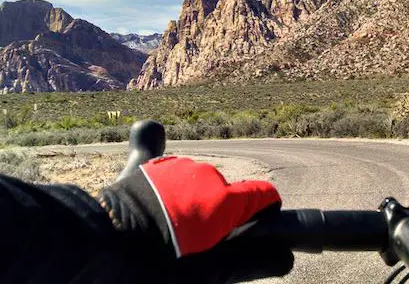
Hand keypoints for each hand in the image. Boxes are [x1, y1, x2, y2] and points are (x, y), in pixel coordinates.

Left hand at [98, 156, 293, 282]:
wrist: (94, 243)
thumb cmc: (154, 264)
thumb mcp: (207, 272)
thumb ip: (250, 262)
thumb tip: (285, 257)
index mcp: (223, 200)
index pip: (264, 197)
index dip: (265, 215)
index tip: (252, 233)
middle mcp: (205, 175)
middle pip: (227, 195)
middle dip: (217, 216)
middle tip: (191, 246)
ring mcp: (176, 167)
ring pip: (197, 186)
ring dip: (190, 205)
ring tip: (163, 233)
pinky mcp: (150, 165)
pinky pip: (169, 170)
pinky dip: (168, 189)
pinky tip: (153, 206)